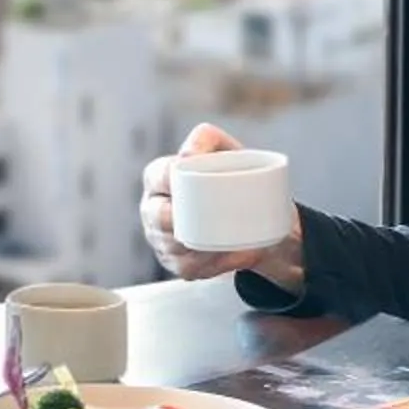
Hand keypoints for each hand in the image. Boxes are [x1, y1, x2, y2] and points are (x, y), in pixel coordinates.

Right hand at [140, 124, 304, 288]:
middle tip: (209, 219)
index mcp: (157, 177)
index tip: (194, 183)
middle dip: (179, 220)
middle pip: (159, 218)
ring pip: (174, 248)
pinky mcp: (176, 263)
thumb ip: (205, 139)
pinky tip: (231, 257)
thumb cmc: (232, 174)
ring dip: (200, 248)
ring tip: (230, 241)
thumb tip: (188, 156)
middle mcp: (152, 209)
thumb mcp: (222, 148)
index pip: (159, 177)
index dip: (172, 180)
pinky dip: (213, 265)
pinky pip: (189, 269)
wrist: (256, 210)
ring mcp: (161, 240)